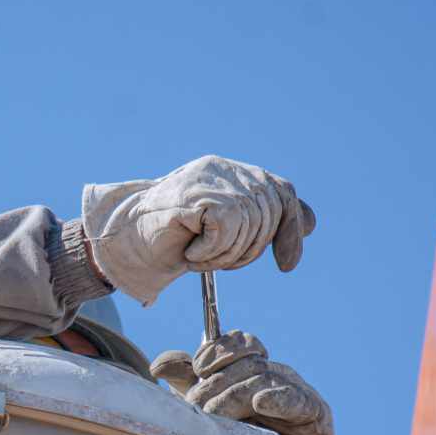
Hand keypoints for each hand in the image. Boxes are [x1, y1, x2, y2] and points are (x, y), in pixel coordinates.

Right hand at [81, 155, 316, 303]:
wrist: (126, 245)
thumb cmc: (173, 239)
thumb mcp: (226, 231)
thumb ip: (263, 220)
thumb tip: (310, 224)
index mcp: (234, 173)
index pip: (281, 192)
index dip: (290, 229)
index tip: (287, 265)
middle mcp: (224, 168)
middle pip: (268, 213)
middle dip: (249, 250)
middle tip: (215, 259)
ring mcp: (208, 177)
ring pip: (247, 224)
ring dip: (224, 254)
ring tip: (198, 254)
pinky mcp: (195, 192)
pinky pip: (226, 228)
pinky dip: (210, 251)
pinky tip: (190, 251)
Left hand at [150, 330, 345, 434]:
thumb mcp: (203, 408)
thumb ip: (185, 382)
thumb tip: (159, 365)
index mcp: (253, 369)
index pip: (241, 344)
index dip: (219, 350)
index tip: (198, 368)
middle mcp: (276, 376)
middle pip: (249, 364)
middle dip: (219, 383)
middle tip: (198, 407)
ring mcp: (297, 394)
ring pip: (265, 380)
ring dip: (236, 396)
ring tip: (217, 416)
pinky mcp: (314, 417)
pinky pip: (299, 401)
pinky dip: (280, 400)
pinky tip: (262, 403)